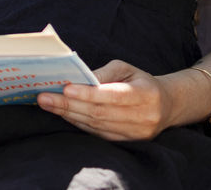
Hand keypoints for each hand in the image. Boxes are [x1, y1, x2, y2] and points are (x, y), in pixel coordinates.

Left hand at [36, 60, 170, 140]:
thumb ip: (104, 73)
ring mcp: (136, 133)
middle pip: (100, 113)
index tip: (65, 88)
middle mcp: (143, 116)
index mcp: (146, 94)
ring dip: (69, 114)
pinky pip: (98, 134)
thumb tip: (79, 79)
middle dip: (69, 105)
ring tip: (48, 104)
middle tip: (44, 97)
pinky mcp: (128, 142)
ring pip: (97, 125)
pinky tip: (64, 114)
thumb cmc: (140, 81)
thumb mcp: (126, 69)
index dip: (88, 94)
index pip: (113, 95)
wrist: (166, 105)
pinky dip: (79, 123)